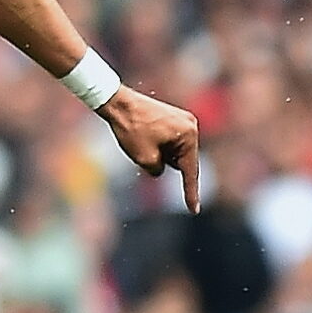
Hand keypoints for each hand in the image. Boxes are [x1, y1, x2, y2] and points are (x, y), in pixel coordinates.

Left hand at [99, 88, 202, 210]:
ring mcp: (183, 120)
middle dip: (164, 163)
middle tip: (143, 149)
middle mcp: (191, 126)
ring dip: (160, 154)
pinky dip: (159, 147)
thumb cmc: (131, 129)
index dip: (190, 192)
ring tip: (141, 140)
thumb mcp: (145, 159)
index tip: (194, 210)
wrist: (117, 103)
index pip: (190, 171)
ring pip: (174, 152)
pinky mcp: (174, 119)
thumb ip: (158, 170)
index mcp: (189, 135)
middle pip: (181, 160)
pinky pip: (170, 142)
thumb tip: (161, 168)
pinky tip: (144, 137)